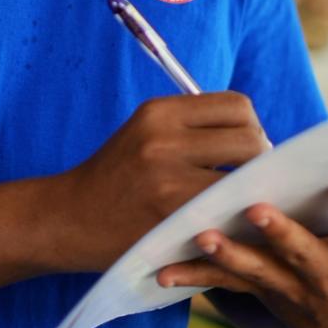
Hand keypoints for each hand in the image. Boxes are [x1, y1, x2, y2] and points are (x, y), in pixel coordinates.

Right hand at [50, 93, 268, 271]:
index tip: (243, 149)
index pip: (236, 105)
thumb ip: (192, 126)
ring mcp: (168, 180)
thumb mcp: (145, 132)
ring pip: (245, 177)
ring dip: (250, 190)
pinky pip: (226, 211)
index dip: (250, 126)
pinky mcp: (171, 217)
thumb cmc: (116, 177)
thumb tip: (255, 132)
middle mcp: (163, 139)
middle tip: (246, 179)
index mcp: (159, 112)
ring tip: (236, 200)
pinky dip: (233, 216)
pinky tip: (223, 222)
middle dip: (258, 160)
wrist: (68, 218)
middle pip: (250, 138)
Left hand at [154, 183, 327, 327]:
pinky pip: (222, 286)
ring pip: (257, 273)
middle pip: (302, 255)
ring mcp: (287, 291)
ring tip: (206, 237)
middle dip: (281, 234)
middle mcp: (324, 279)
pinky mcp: (257, 294)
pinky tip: (161, 272)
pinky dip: (192, 278)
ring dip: (230, 257)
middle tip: (258, 209)